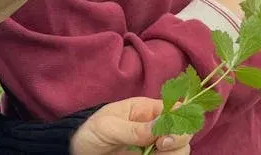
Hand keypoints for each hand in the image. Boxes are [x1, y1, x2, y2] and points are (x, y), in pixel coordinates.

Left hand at [70, 98, 191, 153]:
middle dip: (178, 140)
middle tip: (159, 146)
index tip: (166, 133)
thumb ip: (135, 128)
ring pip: (180, 150)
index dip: (180, 120)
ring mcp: (154, 148)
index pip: (177, 110)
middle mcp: (156, 129)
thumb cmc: (89, 132)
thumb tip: (163, 124)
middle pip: (184, 132)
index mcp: (148, 111)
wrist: (76, 153)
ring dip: (173, 154)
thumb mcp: (108, 126)